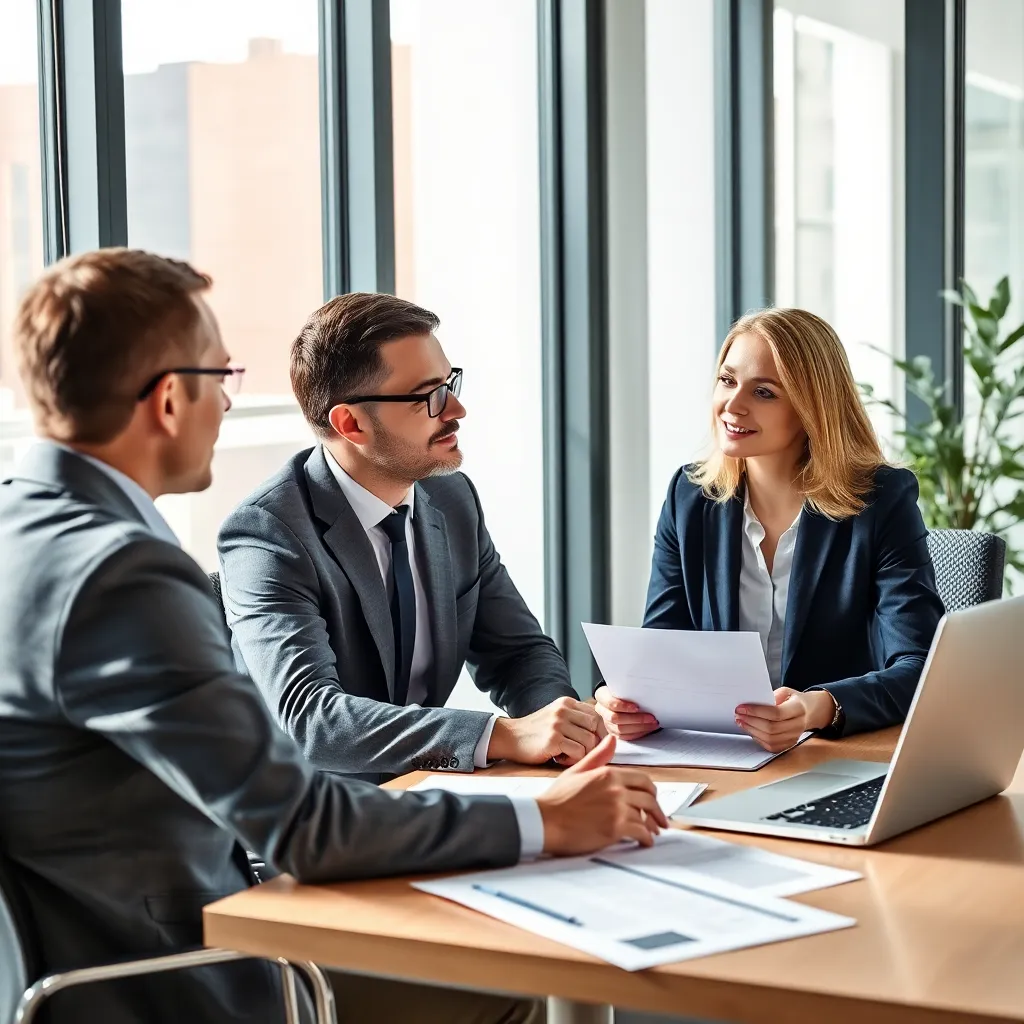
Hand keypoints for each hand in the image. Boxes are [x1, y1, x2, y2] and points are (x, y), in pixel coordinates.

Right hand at [487, 696, 604, 765]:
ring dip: (583, 754)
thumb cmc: (536, 732)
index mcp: (567, 702)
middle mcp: (564, 710)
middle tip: (581, 752)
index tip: (594, 744)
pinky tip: (560, 758)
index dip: (600, 732)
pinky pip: (579, 752)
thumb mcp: (557, 717)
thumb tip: (605, 734)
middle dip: (594, 744)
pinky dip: (573, 760)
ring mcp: (558, 724)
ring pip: (590, 741)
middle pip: (597, 727)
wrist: (510, 737)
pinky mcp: (553, 739)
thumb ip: (577, 719)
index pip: (597, 715)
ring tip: (568, 755)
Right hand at [537, 735, 667, 854]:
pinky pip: (640, 832)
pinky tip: (645, 841)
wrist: (544, 820)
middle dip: (657, 810)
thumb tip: (612, 739)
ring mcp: (617, 809)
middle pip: (649, 798)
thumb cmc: (557, 799)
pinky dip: (646, 838)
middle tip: (659, 819)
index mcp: (608, 774)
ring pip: (646, 816)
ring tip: (653, 832)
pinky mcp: (615, 828)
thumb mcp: (577, 771)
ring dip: (653, 826)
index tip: (652, 799)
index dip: (651, 791)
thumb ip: (598, 756)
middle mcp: (616, 789)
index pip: (642, 779)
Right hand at [594, 685, 659, 739]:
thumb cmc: (625, 690)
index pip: (610, 703)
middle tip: (651, 717)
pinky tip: (648, 729)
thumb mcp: (626, 686)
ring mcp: (606, 722)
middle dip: (636, 719)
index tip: (637, 707)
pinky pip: (625, 737)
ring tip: (653, 723)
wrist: (621, 696)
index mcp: (601, 696)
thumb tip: (647, 695)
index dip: (623, 706)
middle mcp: (602, 710)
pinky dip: (638, 733)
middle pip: (615, 718)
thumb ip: (631, 690)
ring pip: (620, 729)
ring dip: (640, 727)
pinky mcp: (613, 732)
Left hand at [734, 687, 834, 752]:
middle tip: (738, 714)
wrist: (808, 711)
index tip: (741, 707)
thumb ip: (771, 696)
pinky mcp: (789, 744)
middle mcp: (799, 724)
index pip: (776, 713)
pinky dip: (758, 739)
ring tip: (741, 722)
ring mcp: (795, 737)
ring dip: (752, 730)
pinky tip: (750, 730)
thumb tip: (753, 702)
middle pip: (772, 728)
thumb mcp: (785, 691)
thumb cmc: (792, 700)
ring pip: (770, 739)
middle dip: (751, 721)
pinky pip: (771, 746)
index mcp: (799, 708)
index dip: (756, 711)